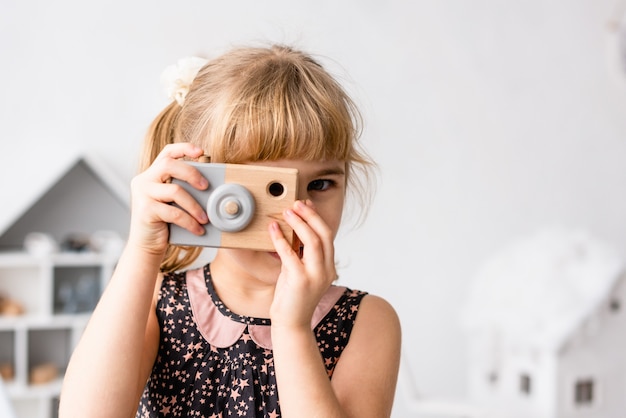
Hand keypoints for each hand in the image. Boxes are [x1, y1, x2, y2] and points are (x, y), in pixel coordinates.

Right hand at [127, 143, 208, 255]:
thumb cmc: (164, 222)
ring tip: (205, 218)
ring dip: (194, 205)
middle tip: (206, 187)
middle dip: (192, 173)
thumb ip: (183, 188)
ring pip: (174, 191)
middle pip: (169, 165)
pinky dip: (189, 221)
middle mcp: (144, 180)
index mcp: (152, 174)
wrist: (147, 245)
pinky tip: (198, 229)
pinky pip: (173, 212)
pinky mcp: (144, 210)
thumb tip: (208, 183)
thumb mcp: (174, 201)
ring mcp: (142, 194)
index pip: (167, 153)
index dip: (184, 148)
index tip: (201, 151)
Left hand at [268, 200, 336, 328]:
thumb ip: (300, 255)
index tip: (305, 205)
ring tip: (287, 211)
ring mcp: (315, 276)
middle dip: (310, 216)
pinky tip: (272, 229)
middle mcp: (326, 270)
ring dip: (299, 223)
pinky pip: (290, 254)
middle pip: (324, 234)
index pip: (328, 236)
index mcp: (329, 267)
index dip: (316, 218)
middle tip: (296, 203)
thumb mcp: (299, 271)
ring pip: (313, 241)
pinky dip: (281, 239)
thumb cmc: (293, 298)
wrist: (291, 324)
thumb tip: (292, 232)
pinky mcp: (300, 281)